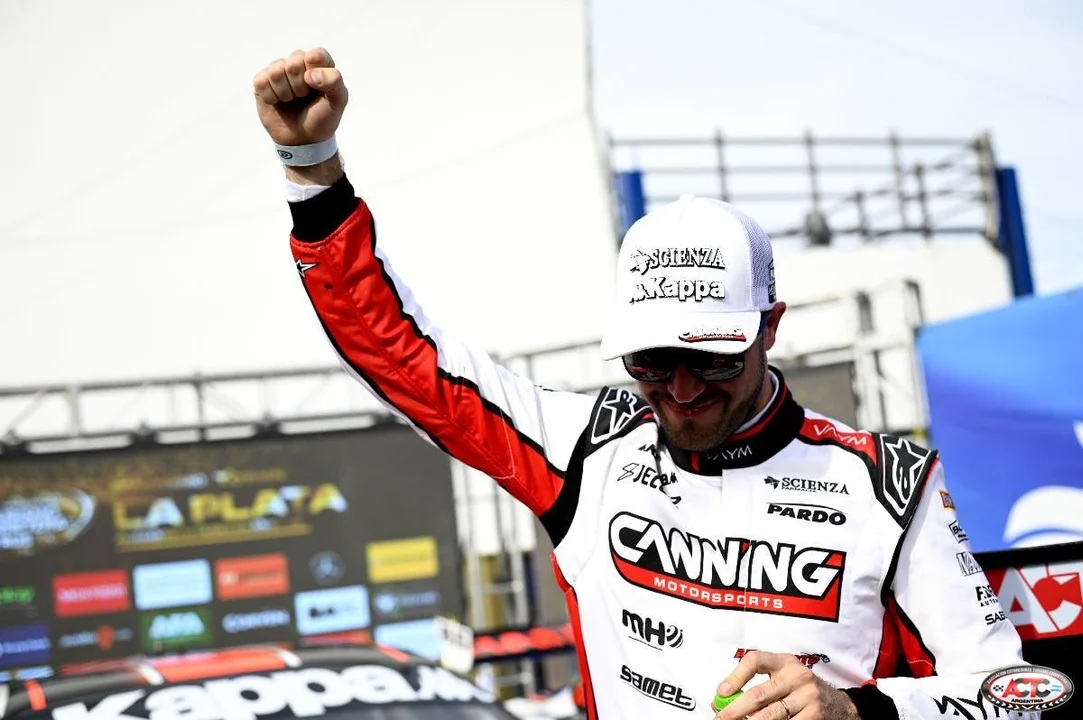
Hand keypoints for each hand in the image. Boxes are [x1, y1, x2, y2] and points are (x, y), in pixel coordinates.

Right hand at [253, 48, 347, 146]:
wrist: (304, 139)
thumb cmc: (322, 117)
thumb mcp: (338, 101)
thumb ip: (334, 81)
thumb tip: (309, 74)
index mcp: (319, 63)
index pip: (316, 55)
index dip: (316, 73)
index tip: (318, 88)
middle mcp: (298, 62)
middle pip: (293, 62)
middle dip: (300, 87)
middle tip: (304, 98)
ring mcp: (278, 70)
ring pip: (276, 72)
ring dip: (286, 93)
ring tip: (292, 100)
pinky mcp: (262, 81)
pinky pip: (261, 81)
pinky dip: (271, 97)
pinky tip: (278, 102)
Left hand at [715, 651, 859, 719]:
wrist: (840, 705)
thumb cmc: (802, 689)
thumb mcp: (784, 677)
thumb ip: (759, 684)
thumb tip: (724, 699)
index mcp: (785, 662)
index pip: (755, 660)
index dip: (735, 676)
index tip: (721, 692)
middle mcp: (797, 677)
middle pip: (758, 694)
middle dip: (734, 710)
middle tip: (720, 718)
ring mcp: (807, 698)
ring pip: (769, 716)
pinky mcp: (814, 717)